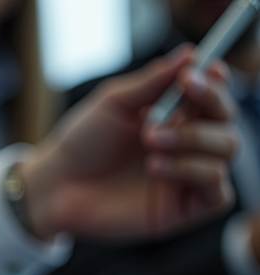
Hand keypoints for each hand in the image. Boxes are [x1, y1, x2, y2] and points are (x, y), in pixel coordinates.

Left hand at [21, 45, 237, 240]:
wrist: (56, 185)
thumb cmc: (81, 143)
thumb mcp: (113, 103)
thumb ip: (152, 82)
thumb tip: (189, 54)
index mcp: (175, 116)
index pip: (213, 96)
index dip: (216, 83)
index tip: (205, 70)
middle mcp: (188, 145)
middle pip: (227, 121)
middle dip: (206, 109)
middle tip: (161, 116)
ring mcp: (188, 177)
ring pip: (228, 150)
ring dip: (194, 140)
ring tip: (150, 142)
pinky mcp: (184, 209)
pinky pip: (217, 191)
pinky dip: (195, 171)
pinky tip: (157, 166)